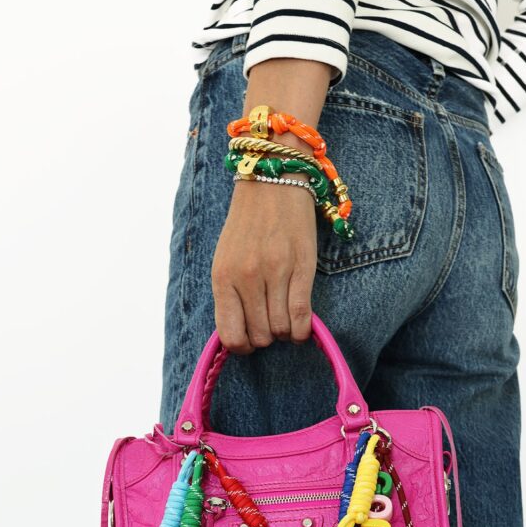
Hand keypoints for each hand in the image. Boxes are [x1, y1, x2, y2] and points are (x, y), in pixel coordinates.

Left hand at [210, 58, 333, 354]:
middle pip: (259, 337)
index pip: (230, 335)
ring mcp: (275, 273)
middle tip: (269, 323)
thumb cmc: (247, 224)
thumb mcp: (225, 259)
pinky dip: (302, 329)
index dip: (242, 346)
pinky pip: (302, 316)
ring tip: (285, 318)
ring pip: (280, 331)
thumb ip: (229, 295)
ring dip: (285, 332)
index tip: (249, 340)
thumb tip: (239, 334)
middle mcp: (247, 278)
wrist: (273, 179)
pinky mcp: (302, 268)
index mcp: (223, 277)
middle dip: (265, 337)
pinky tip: (302, 327)